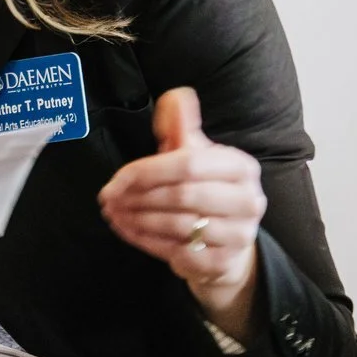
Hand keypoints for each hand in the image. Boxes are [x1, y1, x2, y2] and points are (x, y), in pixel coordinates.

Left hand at [97, 88, 266, 339]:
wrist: (227, 241)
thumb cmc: (205, 190)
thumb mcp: (195, 155)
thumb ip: (181, 126)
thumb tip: (175, 95)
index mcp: (241, 166)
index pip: (188, 164)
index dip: (146, 171)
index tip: (114, 181)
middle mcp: (248, 199)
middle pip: (181, 196)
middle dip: (138, 197)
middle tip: (109, 200)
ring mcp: (240, 234)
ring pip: (178, 225)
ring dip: (138, 220)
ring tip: (114, 213)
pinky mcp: (224, 262)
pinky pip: (178, 252)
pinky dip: (146, 242)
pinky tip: (128, 231)